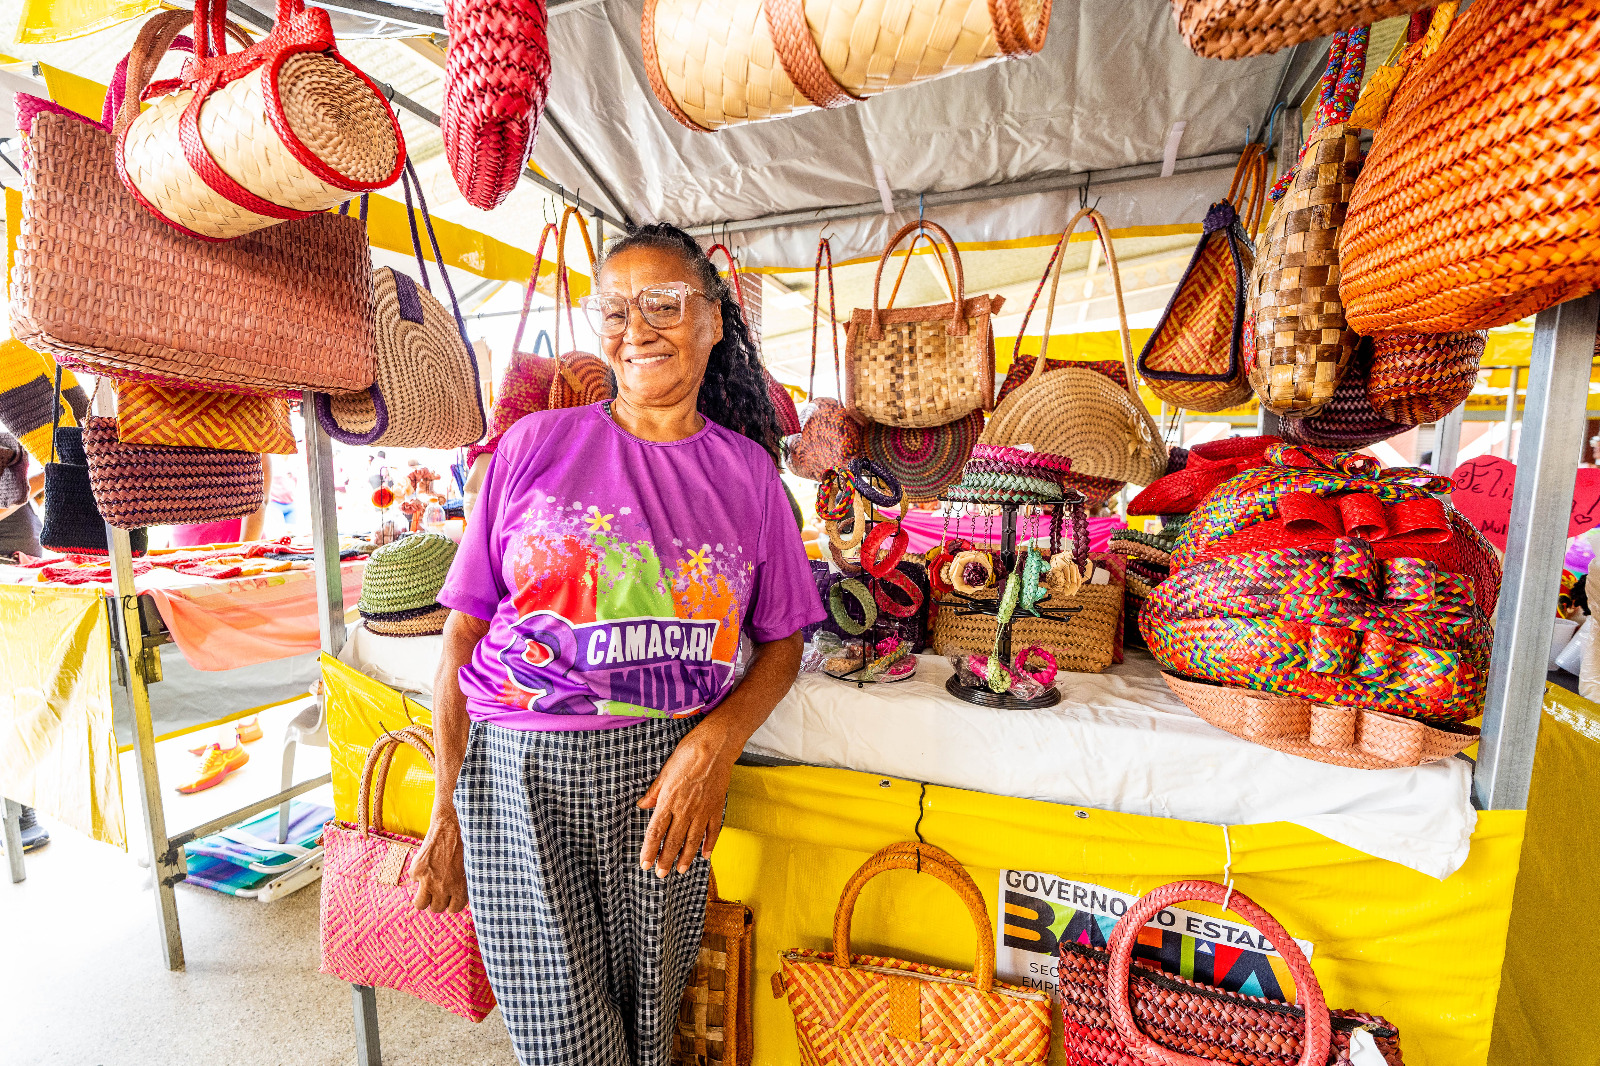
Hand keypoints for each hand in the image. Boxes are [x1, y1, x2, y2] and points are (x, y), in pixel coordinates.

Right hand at [409, 808, 468, 912]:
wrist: (451, 823)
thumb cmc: (465, 842)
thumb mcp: (470, 866)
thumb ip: (464, 883)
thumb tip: (459, 896)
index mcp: (460, 887)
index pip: (454, 909)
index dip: (451, 902)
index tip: (451, 896)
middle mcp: (443, 887)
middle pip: (436, 908)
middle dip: (438, 900)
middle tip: (439, 890)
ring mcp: (428, 880)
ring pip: (420, 904)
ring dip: (423, 897)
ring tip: (427, 887)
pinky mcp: (417, 870)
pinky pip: (412, 881)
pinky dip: (417, 874)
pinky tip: (425, 863)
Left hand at [637, 724, 738, 877]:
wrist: (716, 746)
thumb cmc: (688, 754)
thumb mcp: (665, 771)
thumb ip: (654, 792)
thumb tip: (642, 806)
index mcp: (669, 801)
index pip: (655, 832)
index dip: (649, 850)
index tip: (645, 864)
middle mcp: (685, 810)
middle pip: (673, 841)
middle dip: (666, 860)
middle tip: (661, 874)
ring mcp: (702, 810)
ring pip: (692, 840)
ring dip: (685, 857)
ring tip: (680, 870)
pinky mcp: (716, 807)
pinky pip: (713, 830)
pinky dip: (709, 844)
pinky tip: (705, 855)